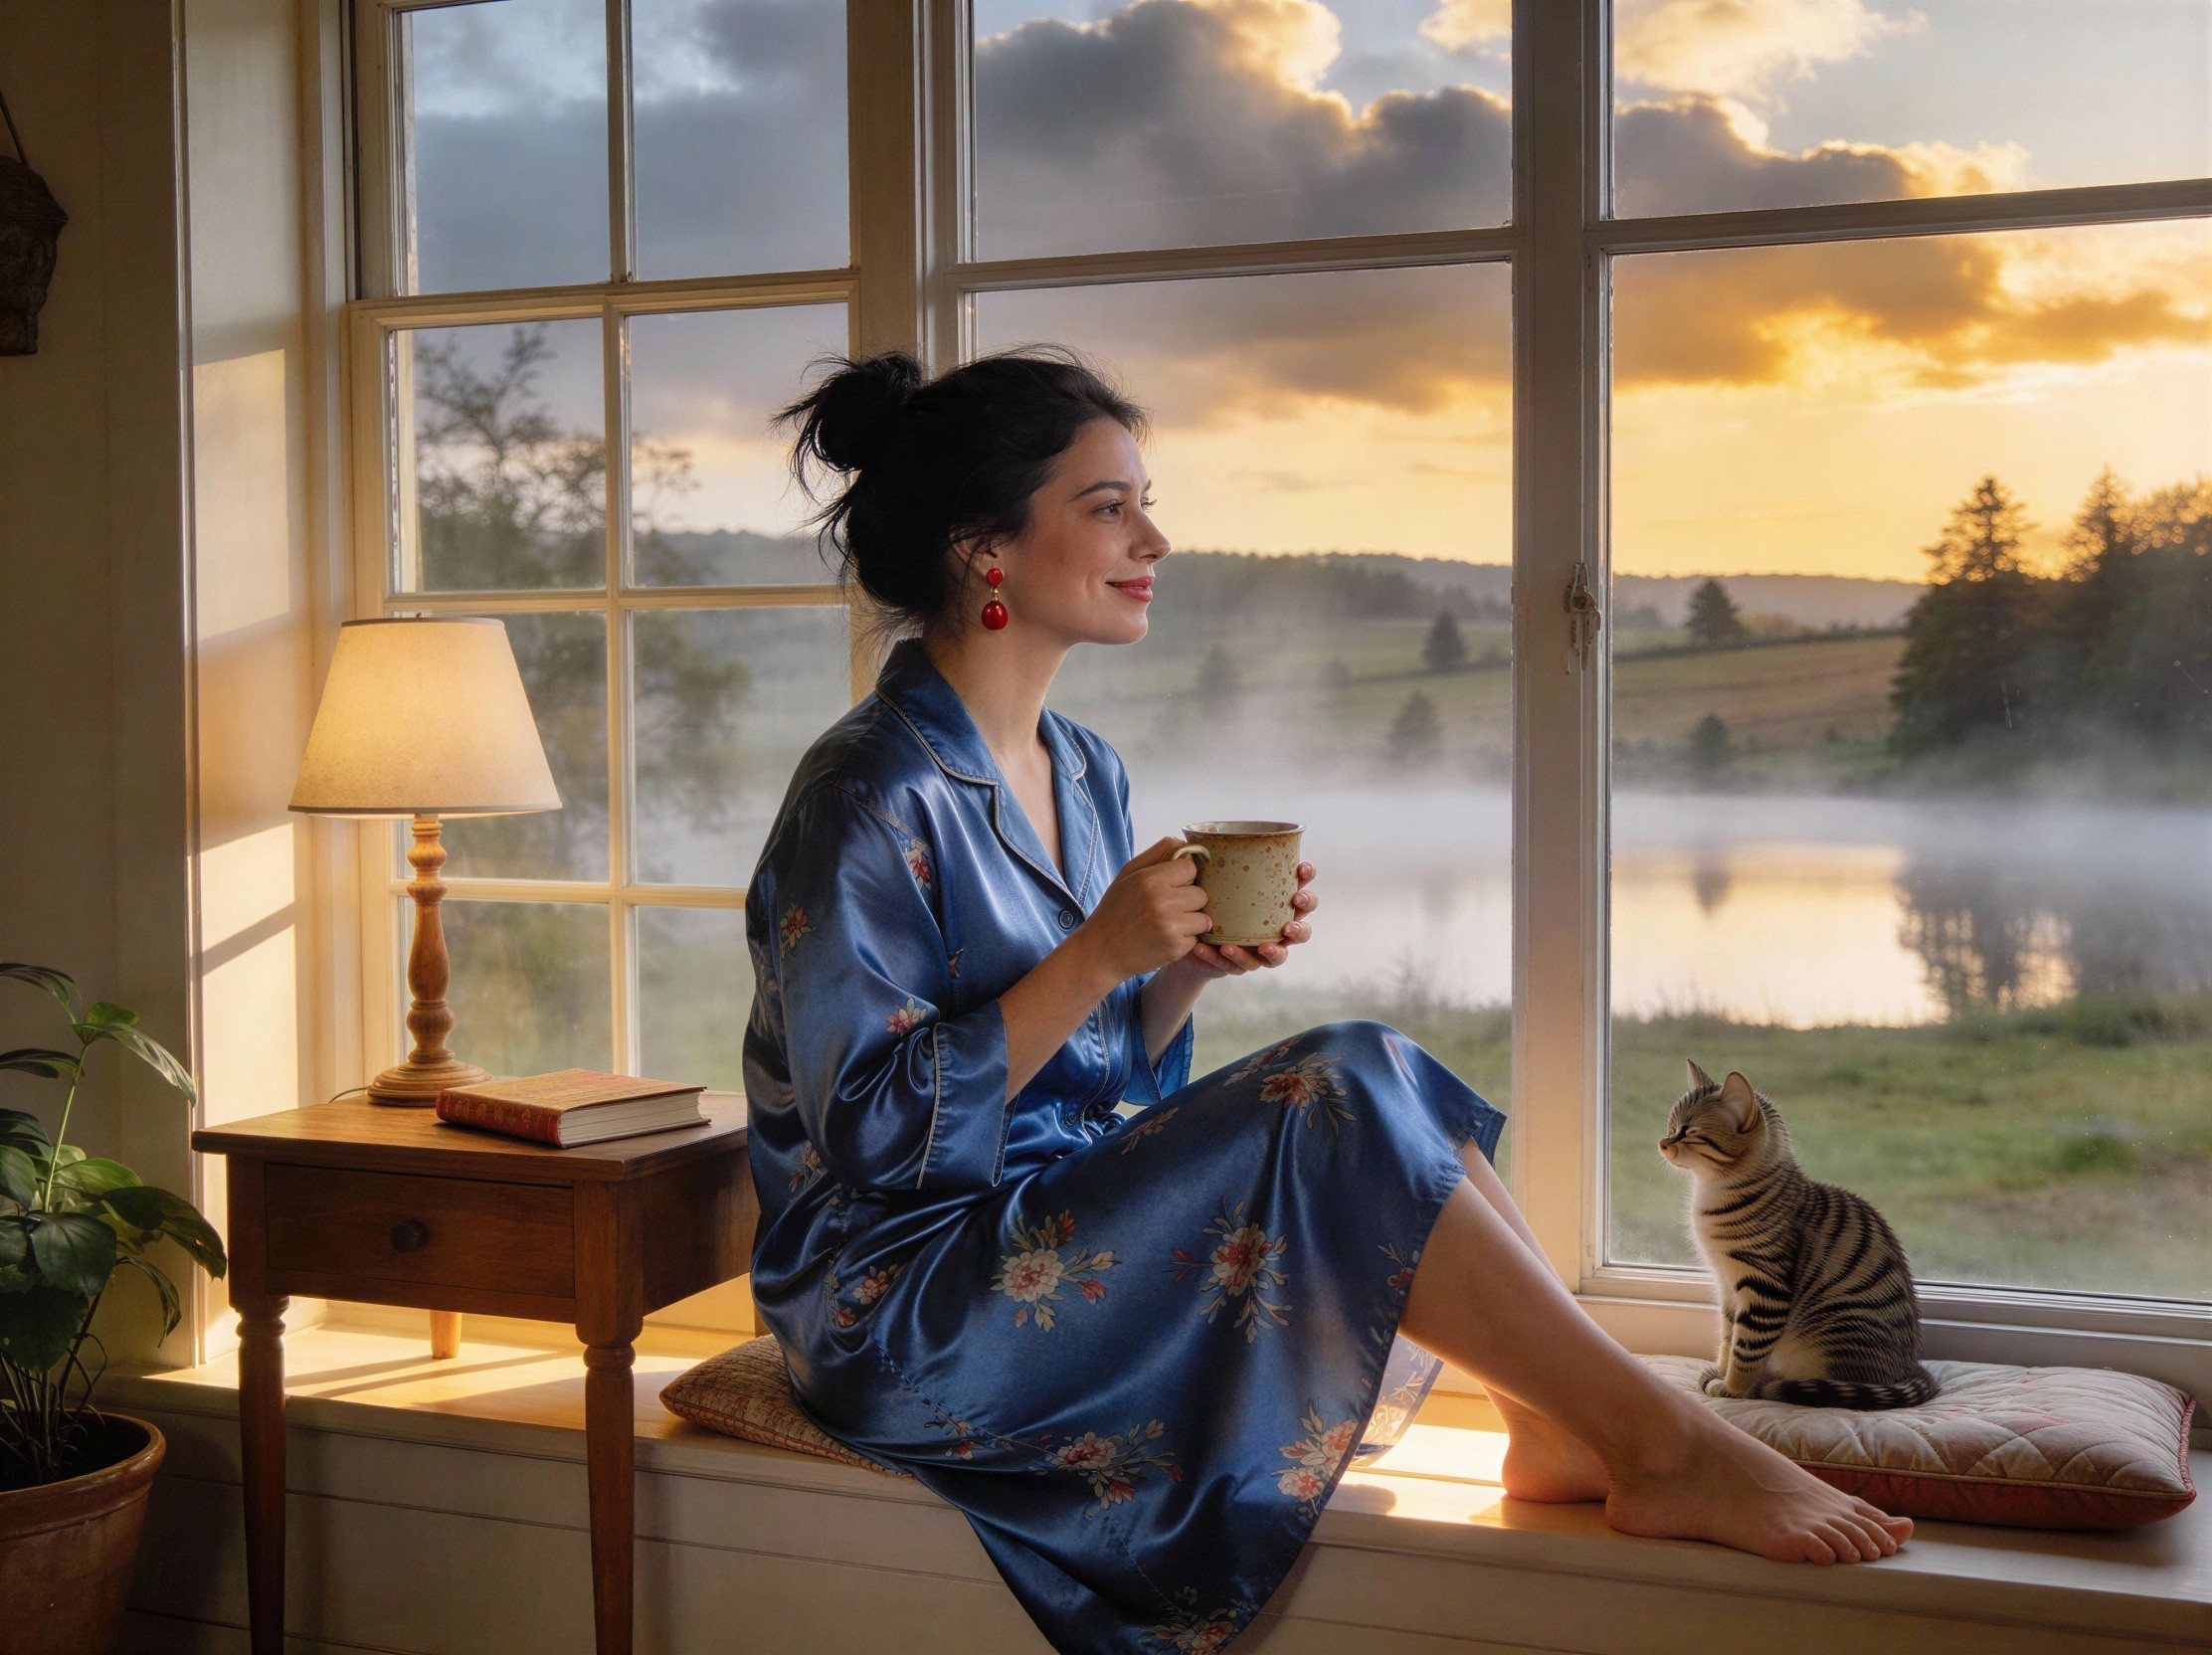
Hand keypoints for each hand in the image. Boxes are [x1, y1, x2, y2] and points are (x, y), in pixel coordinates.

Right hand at [1072, 836, 1213, 982]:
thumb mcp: (1127, 875)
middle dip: (1189, 901)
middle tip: (1169, 908)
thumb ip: (1156, 854)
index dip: (1184, 877)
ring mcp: (1170, 926)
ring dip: (1191, 922)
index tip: (1173, 886)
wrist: (1101, 952)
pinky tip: (1165, 939)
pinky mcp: (1175, 948)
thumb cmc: (1114, 910)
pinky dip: (1184, 940)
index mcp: (1150, 879)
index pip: (1191, 868)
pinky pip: (1196, 938)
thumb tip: (1183, 841)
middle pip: (1201, 894)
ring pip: (1204, 918)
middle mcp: (1162, 901)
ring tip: (1169, 924)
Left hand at [1168, 861, 1319, 979]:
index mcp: (1275, 901)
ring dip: (1274, 951)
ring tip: (1262, 946)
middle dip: (1300, 926)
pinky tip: (1216, 948)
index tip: (1302, 869)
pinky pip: (1238, 965)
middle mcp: (1275, 928)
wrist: (1188, 935)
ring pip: (1279, 956)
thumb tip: (1184, 838)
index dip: (1307, 879)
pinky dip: (1229, 957)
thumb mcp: (1206, 882)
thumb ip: (1205, 863)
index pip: (1301, 887)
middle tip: (1288, 923)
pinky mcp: (1240, 965)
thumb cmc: (1207, 902)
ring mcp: (1260, 950)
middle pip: (1302, 930)